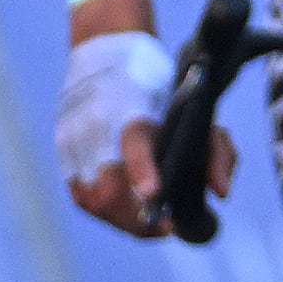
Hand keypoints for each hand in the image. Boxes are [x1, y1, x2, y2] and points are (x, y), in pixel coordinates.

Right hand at [60, 29, 230, 237]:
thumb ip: (216, 151)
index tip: (156, 195)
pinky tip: (125, 209)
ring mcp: (73, 139)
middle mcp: (97, 124)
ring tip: (149, 221)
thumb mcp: (198, 109)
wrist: (106, 52)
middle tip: (166, 229)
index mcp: (133, 108)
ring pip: (92, 199)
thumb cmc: (162, 86)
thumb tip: (220, 194)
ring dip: (122, 219)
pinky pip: (80, 193)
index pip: (133, 143)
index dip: (142, 171)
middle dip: (139, 218)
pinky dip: (105, 208)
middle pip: (108, 187)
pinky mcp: (62, 150)